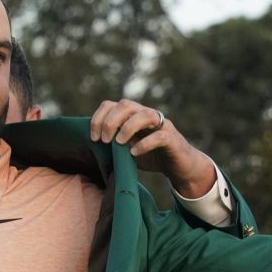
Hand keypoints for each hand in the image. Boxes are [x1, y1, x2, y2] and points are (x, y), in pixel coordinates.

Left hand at [89, 100, 217, 197]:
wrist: (179, 167)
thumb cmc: (150, 156)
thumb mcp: (126, 150)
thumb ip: (112, 144)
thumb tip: (91, 145)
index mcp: (133, 116)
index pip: (112, 105)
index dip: (99, 118)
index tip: (93, 138)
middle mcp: (147, 116)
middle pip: (126, 104)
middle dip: (111, 121)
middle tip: (103, 140)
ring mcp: (162, 125)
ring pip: (145, 114)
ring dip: (128, 127)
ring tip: (119, 144)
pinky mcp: (173, 139)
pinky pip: (160, 136)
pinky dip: (145, 144)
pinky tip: (134, 154)